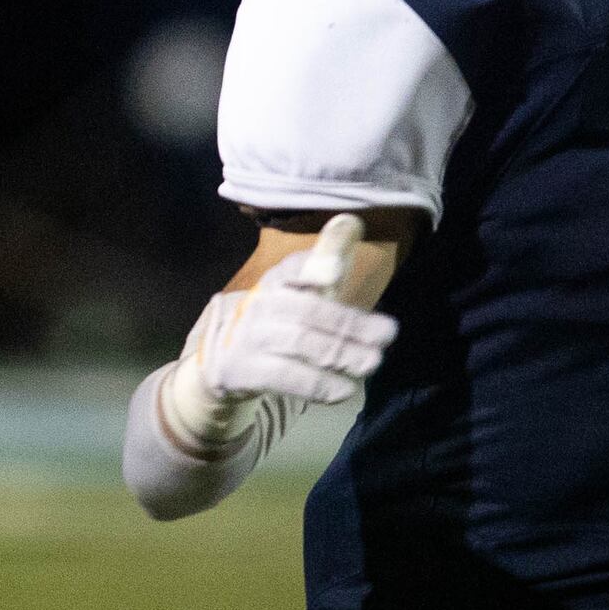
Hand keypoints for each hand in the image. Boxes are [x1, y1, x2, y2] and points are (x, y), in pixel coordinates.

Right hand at [160, 214, 398, 451]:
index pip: (292, 269)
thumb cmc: (277, 319)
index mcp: (276, 280)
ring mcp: (249, 339)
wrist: (221, 359)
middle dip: (349, 324)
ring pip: (300, 344)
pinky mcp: (243, 371)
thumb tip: (353, 219)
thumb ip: (327, 257)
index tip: (333, 274)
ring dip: (341, 354)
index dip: (312, 268)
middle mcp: (260, 305)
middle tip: (386, 335)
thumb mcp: (300, 287)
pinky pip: (286, 377)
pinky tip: (343, 390)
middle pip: (307, 311)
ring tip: (372, 362)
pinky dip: (317, 385)